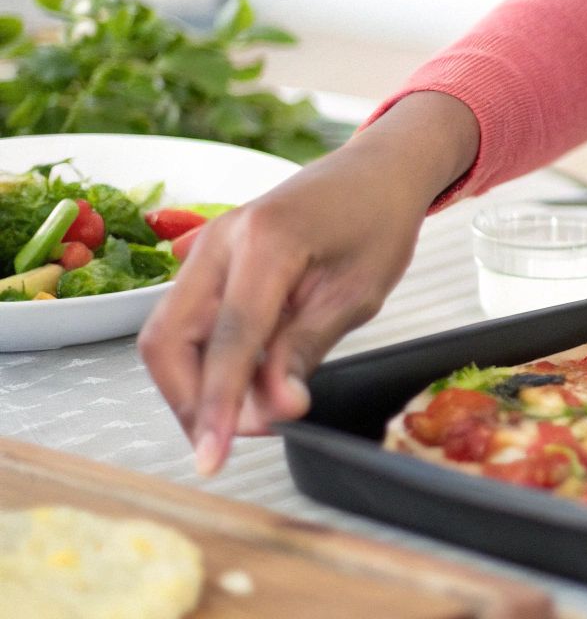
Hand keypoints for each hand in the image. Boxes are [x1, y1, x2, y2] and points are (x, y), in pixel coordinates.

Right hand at [138, 91, 479, 475]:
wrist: (377, 170)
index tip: (215, 457)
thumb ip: (308, 348)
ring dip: (193, 385)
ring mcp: (207, 247)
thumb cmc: (379, 221)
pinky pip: (188, 319)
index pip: (229, 340)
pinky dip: (205, 360)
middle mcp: (220, 241)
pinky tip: (243, 383)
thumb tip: (274, 408)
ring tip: (245, 416)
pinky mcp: (209, 260)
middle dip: (189, 401)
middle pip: (167, 338)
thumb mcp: (359, 292)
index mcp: (266, 242)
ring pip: (168, 333)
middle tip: (229, 442)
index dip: (219, 405)